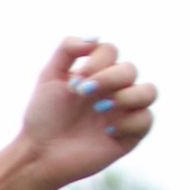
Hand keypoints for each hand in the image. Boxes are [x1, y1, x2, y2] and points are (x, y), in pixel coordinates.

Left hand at [18, 37, 157, 188]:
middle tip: (83, 93)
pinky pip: (146, 120)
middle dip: (108, 78)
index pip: (110, 51)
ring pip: (149, 91)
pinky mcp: (130, 135)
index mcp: (96, 74)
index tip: (73, 83)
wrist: (39, 153)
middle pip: (130, 69)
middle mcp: (114, 90)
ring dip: (127, 96)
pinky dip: (129, 122)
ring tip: (100, 109)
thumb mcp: (48, 77)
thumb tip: (96, 37)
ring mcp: (124, 112)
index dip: (96, 61)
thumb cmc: (43, 117)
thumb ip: (68, 49)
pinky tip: (107, 131)